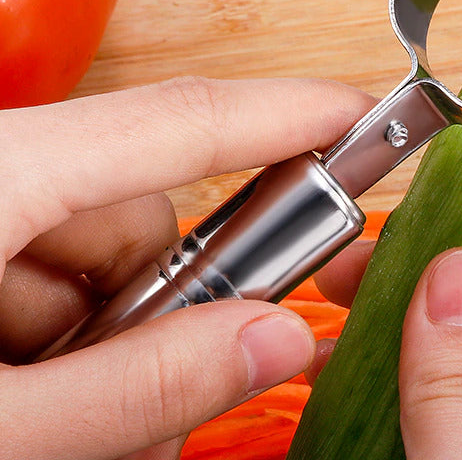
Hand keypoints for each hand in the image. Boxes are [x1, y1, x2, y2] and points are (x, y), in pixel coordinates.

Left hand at [0, 76, 372, 459]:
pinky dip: (65, 327)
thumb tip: (274, 341)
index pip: (183, 117)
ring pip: (102, 246)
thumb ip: (138, 386)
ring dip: (109, 331)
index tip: (357, 115)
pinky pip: (53, 260)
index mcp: (2, 170)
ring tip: (52, 419)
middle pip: (143, 210)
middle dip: (171, 305)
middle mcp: (1, 160)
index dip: (286, 112)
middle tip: (145, 409)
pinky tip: (26, 393)